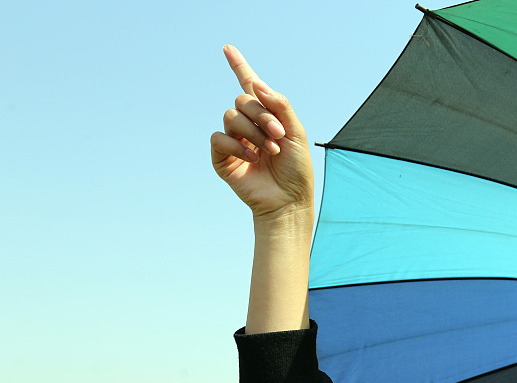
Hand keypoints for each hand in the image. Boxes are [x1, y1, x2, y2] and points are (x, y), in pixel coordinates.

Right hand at [210, 45, 314, 220]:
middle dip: (262, 115)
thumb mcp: (296, 132)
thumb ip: (280, 105)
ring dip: (253, 132)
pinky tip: (254, 159)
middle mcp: (248, 125)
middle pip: (241, 100)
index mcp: (267, 116)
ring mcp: (234, 140)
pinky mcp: (222, 158)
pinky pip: (219, 138)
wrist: (289, 199)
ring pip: (230, 116)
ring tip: (270, 151)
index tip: (227, 48)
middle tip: (279, 135)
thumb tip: (256, 84)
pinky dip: (238, 146)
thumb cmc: (296, 169)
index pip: (250, 86)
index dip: (239, 66)